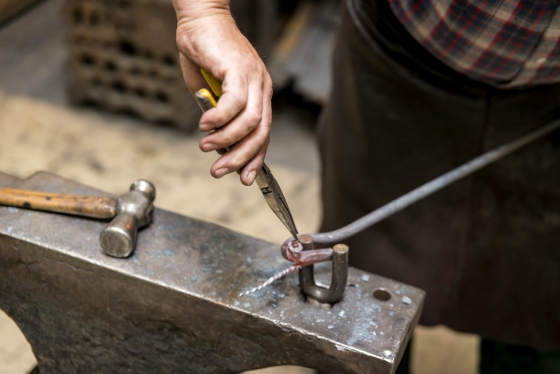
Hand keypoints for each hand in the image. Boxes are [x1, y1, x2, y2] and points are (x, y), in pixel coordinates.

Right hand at [172, 0, 272, 185]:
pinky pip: (234, 102)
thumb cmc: (205, 55)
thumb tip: (218, 142)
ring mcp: (254, 78)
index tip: (245, 178)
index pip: (263, 134)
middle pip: (260, 133)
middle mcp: (262, 88)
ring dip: (226, 140)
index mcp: (259, 95)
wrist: (200, 20)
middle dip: (240, 157)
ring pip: (250, 121)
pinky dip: (219, 118)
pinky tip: (205, 125)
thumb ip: (218, 116)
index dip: (255, 159)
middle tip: (219, 171)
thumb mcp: (212, 94)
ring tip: (206, 146)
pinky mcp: (239, 69)